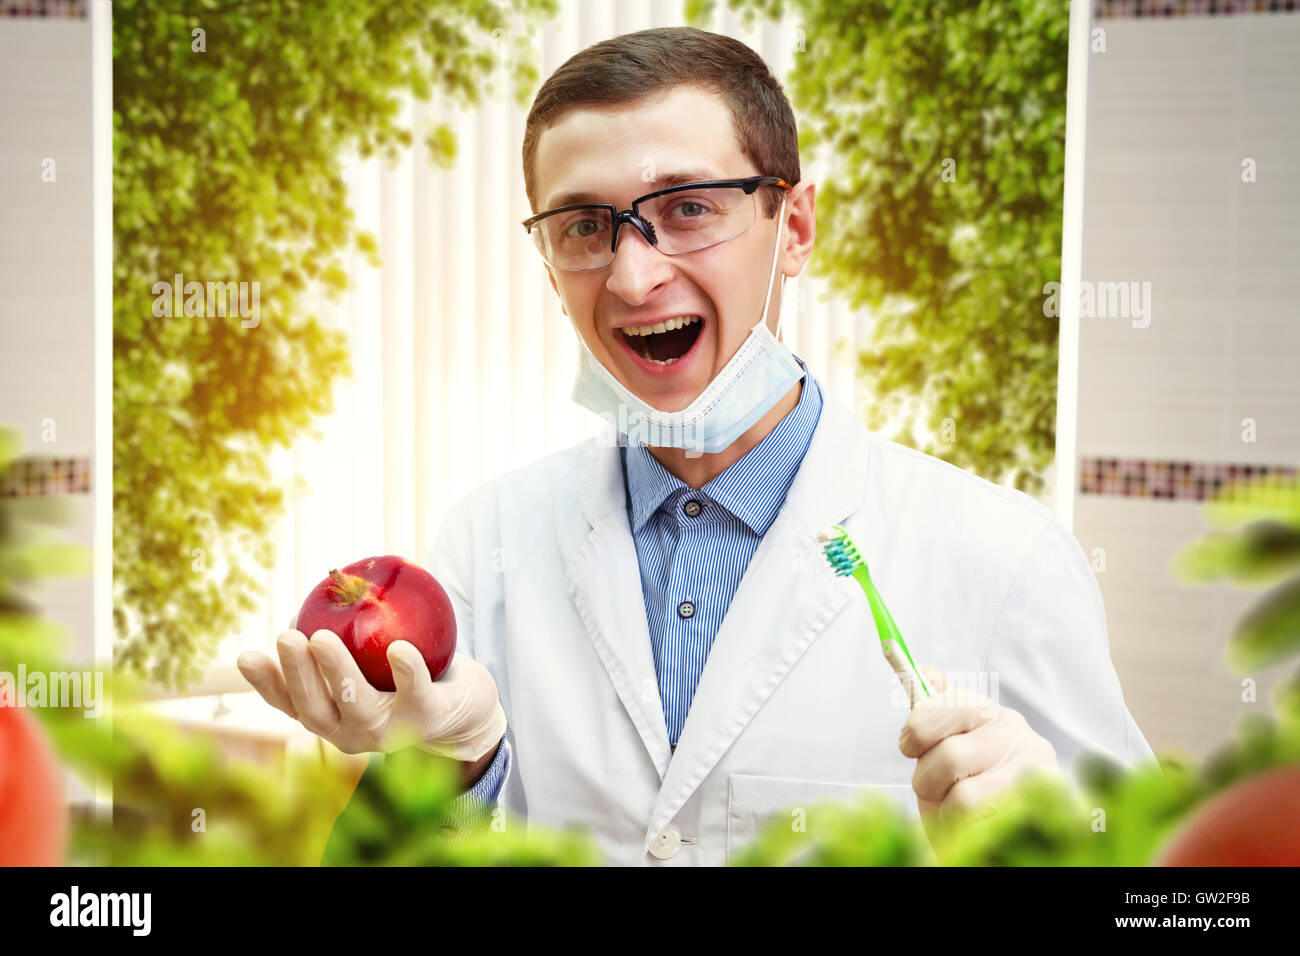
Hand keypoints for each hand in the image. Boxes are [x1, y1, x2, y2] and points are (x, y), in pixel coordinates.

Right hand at [236, 618, 506, 761]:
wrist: (467, 709)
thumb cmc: (406, 676)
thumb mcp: (368, 658)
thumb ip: (342, 636)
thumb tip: (318, 592)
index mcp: (332, 717)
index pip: (290, 704)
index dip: (266, 683)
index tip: (245, 655)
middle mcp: (353, 733)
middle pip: (315, 710)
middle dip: (297, 674)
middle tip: (287, 637)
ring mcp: (390, 733)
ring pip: (356, 706)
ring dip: (337, 672)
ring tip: (322, 637)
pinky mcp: (428, 719)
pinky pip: (416, 693)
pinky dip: (406, 672)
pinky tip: (399, 648)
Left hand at [898, 665, 1060, 843]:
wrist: (1005, 832)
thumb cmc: (968, 785)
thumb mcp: (945, 745)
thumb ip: (933, 713)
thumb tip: (926, 672)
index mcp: (993, 715)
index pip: (949, 704)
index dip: (917, 729)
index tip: (909, 746)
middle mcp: (1020, 737)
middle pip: (950, 755)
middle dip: (927, 778)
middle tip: (933, 788)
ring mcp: (1034, 777)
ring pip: (964, 796)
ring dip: (946, 809)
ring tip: (954, 810)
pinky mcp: (1034, 814)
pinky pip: (980, 827)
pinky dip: (960, 828)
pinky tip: (970, 825)